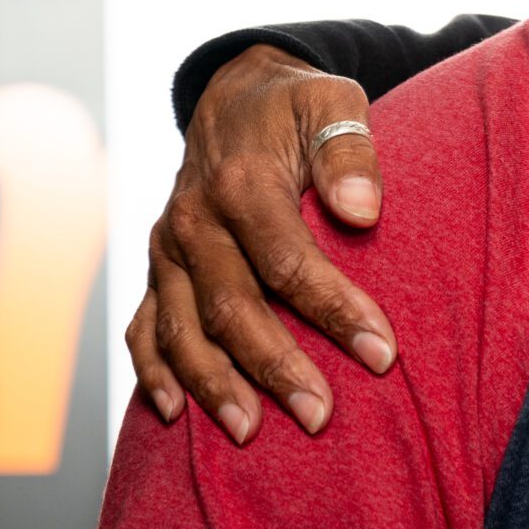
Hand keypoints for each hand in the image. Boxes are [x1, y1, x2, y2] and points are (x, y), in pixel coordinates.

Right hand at [126, 44, 398, 442]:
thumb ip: (351, 151)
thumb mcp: (334, 103)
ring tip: (251, 433)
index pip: (289, 262)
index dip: (336, 310)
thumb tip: (363, 210)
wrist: (236, 95)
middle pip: (232, 308)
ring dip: (214, 385)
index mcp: (241, 183)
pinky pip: (145, 326)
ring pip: (183, 329)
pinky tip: (176, 413)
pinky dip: (154, 371)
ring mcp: (168, 248)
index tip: (383, 353)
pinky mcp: (158, 266)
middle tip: (321, 417)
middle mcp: (194, 221)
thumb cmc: (298, 106)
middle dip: (277, 367)